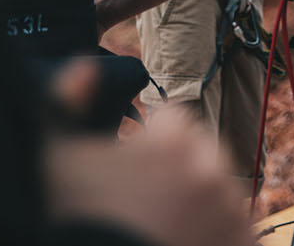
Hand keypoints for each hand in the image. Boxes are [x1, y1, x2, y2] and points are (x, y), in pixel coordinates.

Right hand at [45, 108, 253, 245]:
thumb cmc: (70, 217)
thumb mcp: (53, 156)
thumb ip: (65, 98)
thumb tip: (87, 66)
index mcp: (175, 139)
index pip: (174, 121)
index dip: (150, 144)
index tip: (132, 171)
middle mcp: (211, 170)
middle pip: (202, 155)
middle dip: (180, 172)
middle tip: (147, 205)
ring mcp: (229, 212)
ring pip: (219, 195)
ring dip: (201, 206)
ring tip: (163, 228)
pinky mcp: (241, 245)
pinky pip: (237, 234)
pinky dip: (217, 238)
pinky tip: (184, 241)